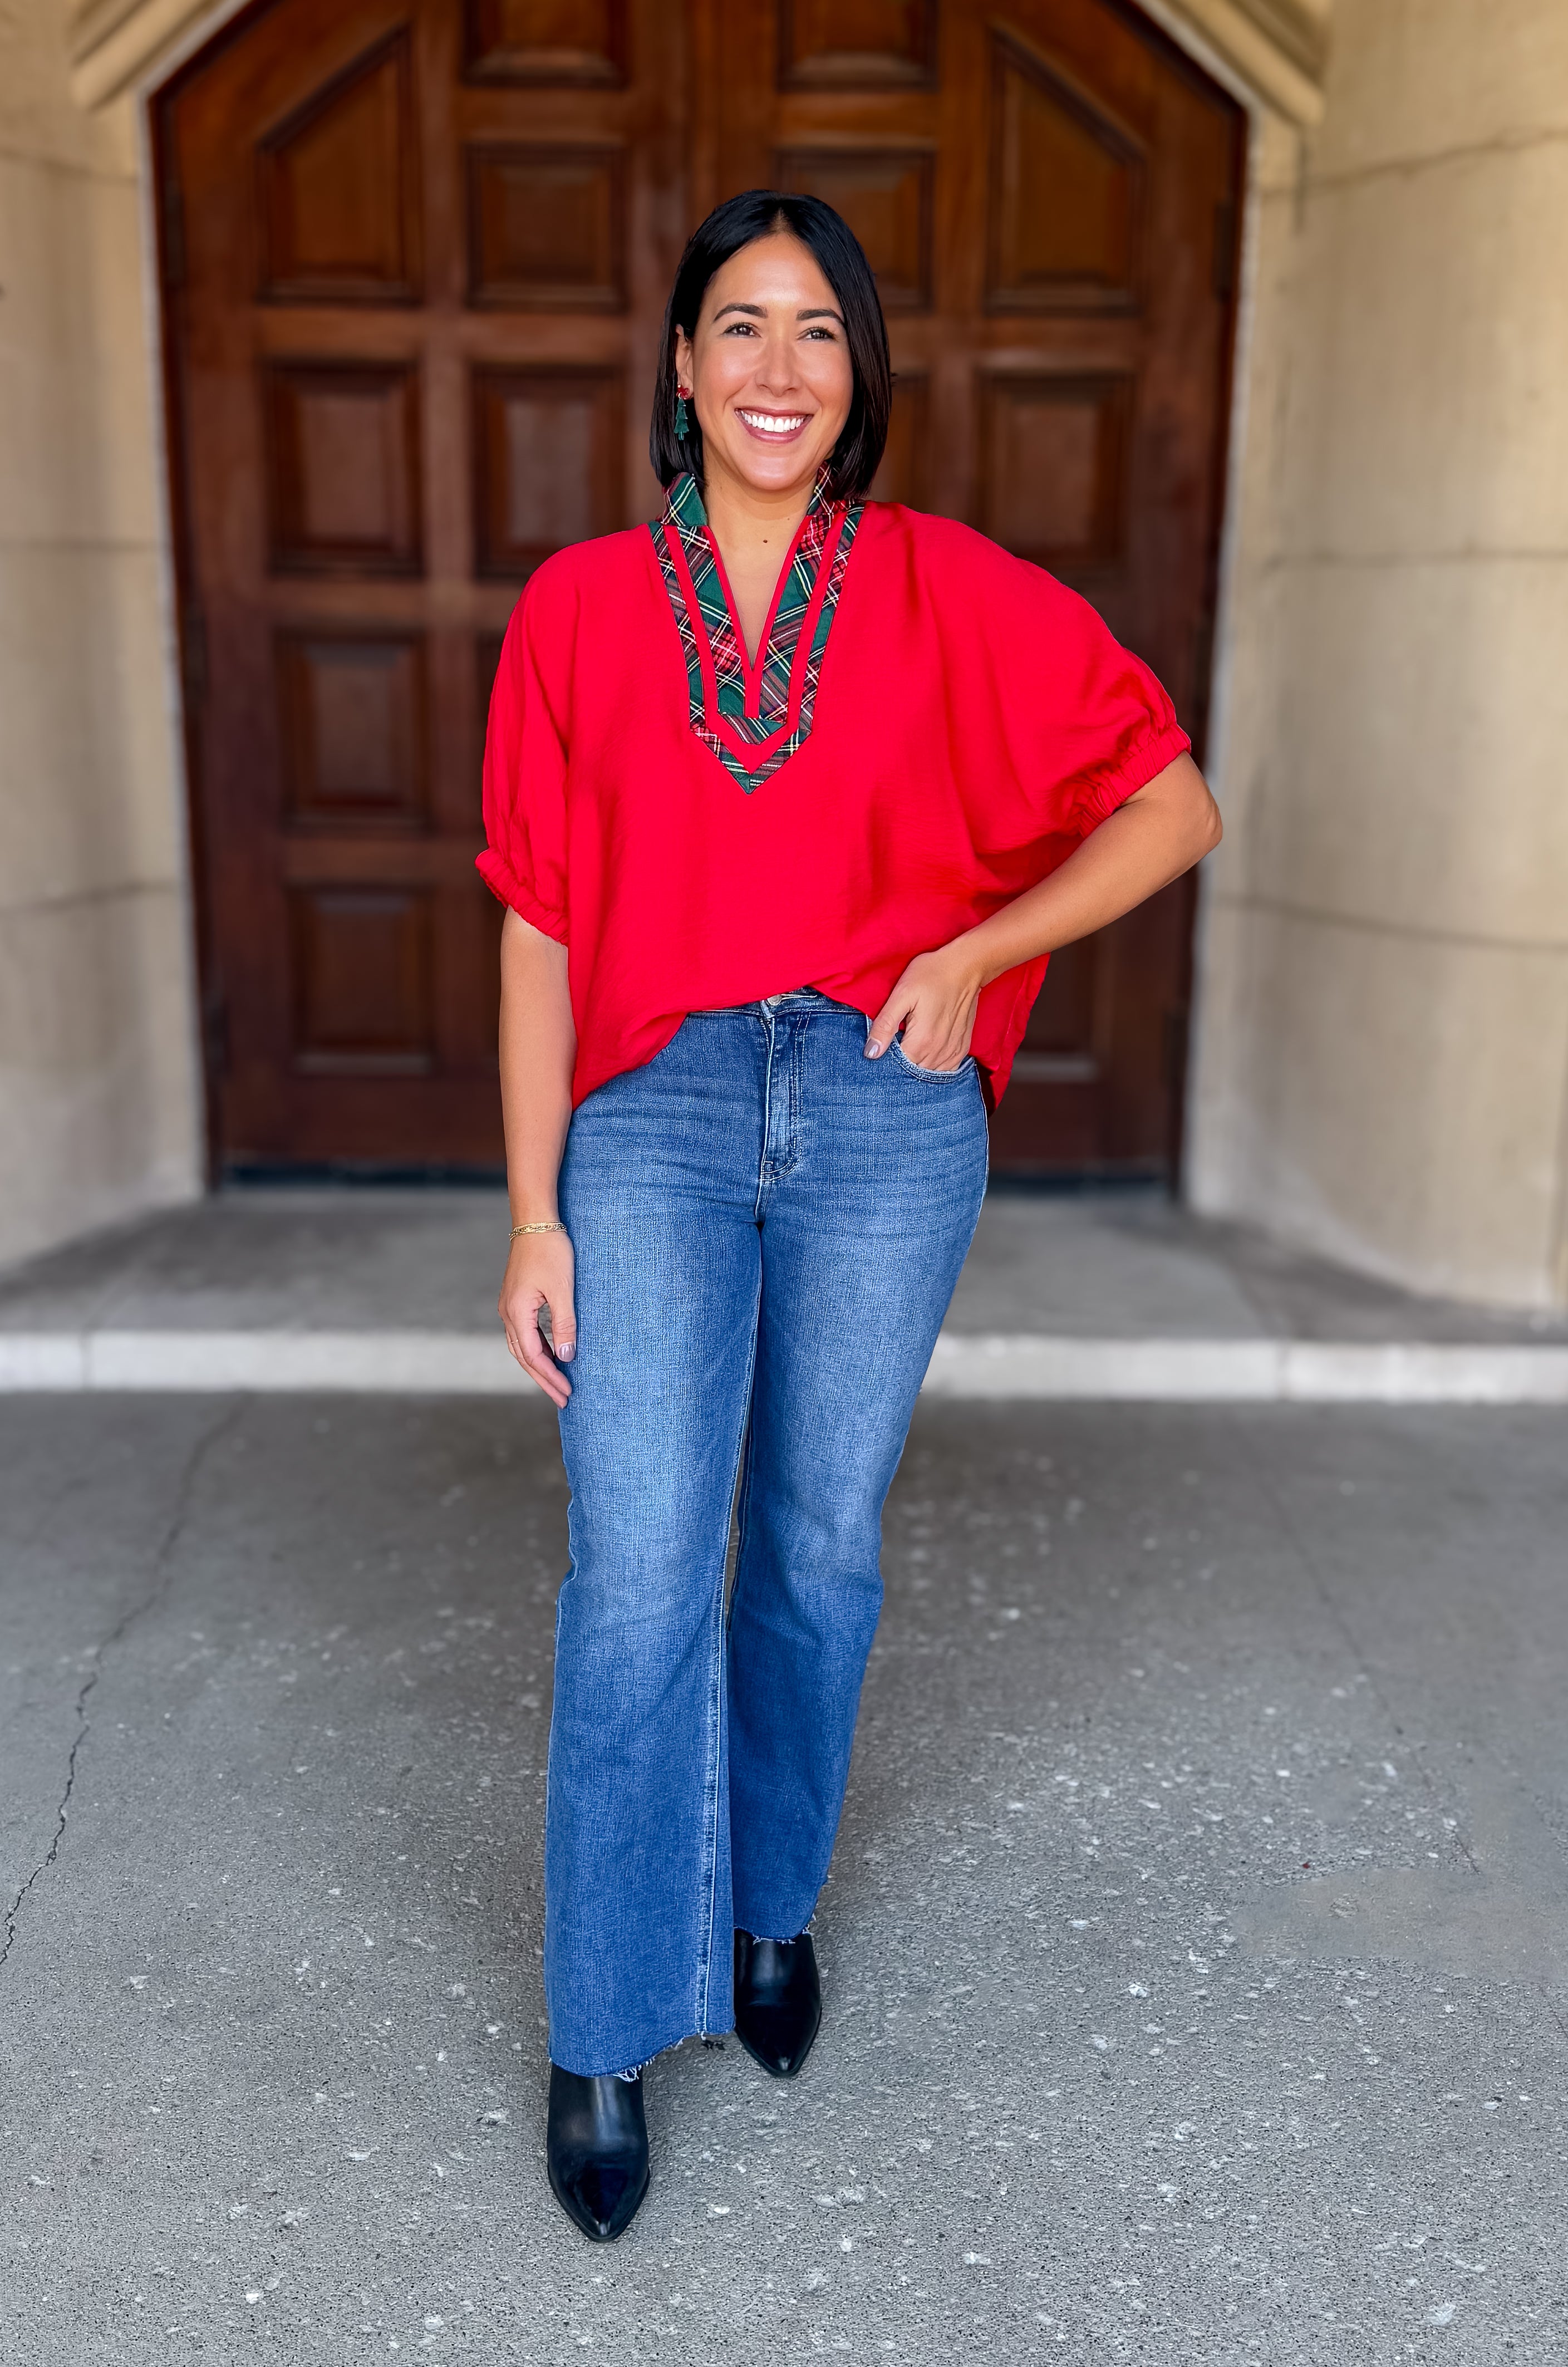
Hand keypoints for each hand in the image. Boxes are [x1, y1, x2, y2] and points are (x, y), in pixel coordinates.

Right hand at [499, 1231, 576, 1406]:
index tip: (567, 1393)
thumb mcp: (563, 1290)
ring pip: (521, 1346)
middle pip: (524, 1357)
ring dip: (539, 1365)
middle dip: (544, 1379)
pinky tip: (551, 1353)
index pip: (533, 1356)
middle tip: (563, 1398)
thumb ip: (564, 1325)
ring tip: (557, 1381)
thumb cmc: (550, 1252)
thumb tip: (566, 1358)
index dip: (550, 1377)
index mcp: (517, 1312)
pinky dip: (537, 1348)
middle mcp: (508, 1313)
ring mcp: (509, 1306)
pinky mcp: (516, 1298)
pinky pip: (524, 1333)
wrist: (535, 1221)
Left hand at [865, 943, 982, 1071]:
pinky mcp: (962, 1047)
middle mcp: (938, 1052)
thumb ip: (885, 1025)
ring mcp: (953, 1051)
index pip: (897, 1068)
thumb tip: (871, 1053)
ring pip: (929, 1073)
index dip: (885, 1062)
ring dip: (917, 1067)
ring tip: (909, 1049)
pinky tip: (926, 1054)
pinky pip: (946, 1069)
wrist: (966, 966)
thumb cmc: (931, 975)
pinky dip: (934, 1067)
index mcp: (921, 1041)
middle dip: (900, 1066)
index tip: (881, 1050)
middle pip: (913, 1073)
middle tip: (893, 1047)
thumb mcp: (902, 995)